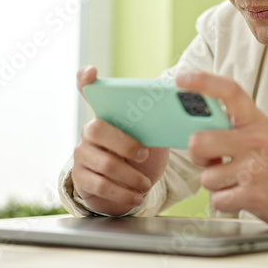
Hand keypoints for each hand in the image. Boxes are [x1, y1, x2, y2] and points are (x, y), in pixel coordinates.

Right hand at [71, 66, 169, 215]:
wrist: (129, 188)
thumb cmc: (143, 157)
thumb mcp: (153, 138)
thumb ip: (160, 124)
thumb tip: (186, 117)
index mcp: (107, 114)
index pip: (89, 89)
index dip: (87, 78)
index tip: (93, 72)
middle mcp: (90, 131)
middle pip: (98, 129)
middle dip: (125, 143)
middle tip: (145, 154)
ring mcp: (82, 154)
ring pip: (104, 163)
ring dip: (131, 176)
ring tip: (145, 183)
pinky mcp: (80, 178)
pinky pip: (100, 185)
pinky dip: (123, 193)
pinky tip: (136, 195)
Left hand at [178, 71, 267, 227]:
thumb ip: (243, 124)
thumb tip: (209, 119)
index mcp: (258, 123)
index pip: (229, 92)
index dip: (203, 82)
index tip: (182, 80)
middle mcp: (254, 142)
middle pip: (199, 141)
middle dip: (199, 155)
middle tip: (211, 159)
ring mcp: (252, 169)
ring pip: (207, 176)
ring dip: (217, 183)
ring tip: (237, 181)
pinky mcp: (251, 195)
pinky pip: (217, 199)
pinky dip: (226, 200)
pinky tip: (242, 195)